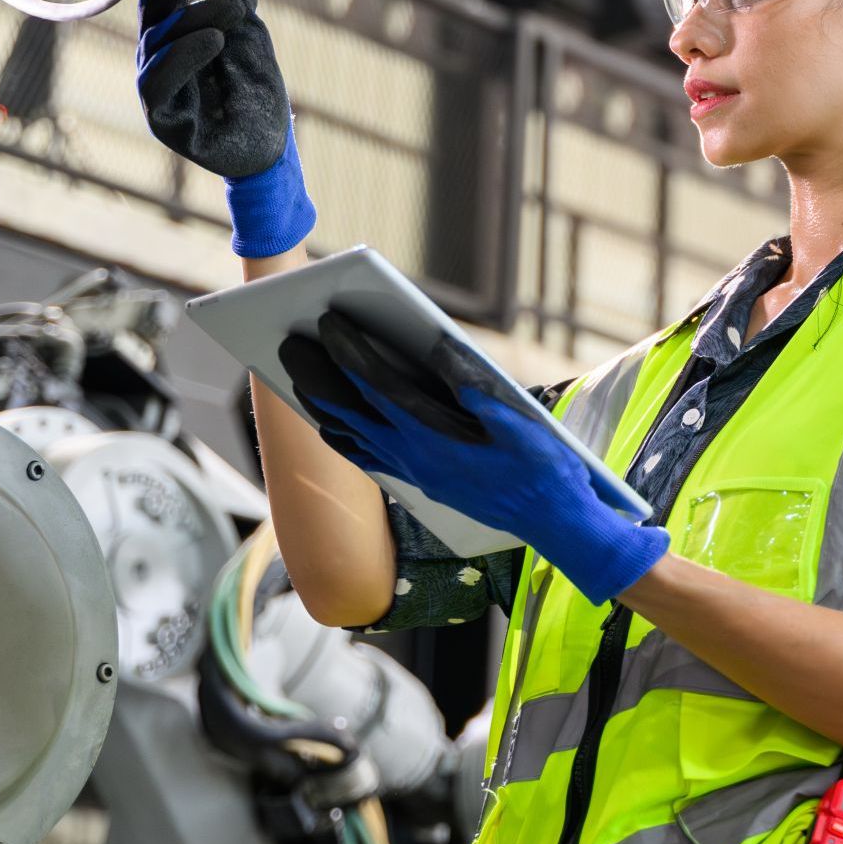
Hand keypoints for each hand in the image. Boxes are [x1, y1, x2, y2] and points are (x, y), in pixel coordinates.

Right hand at [136, 0, 314, 257]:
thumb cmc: (255, 92)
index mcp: (174, 38)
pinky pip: (158, 81)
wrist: (269, 148)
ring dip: (195, 20)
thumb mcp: (249, 34)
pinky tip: (213, 41)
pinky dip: (184, 56)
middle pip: (154, 13)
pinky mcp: (161, 118)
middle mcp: (158, 60)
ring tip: (233, 12)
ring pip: (157, 42)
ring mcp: (155, 89)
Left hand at [277, 311, 668, 602]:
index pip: (377, 387)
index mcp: (435, 438)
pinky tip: (331, 423)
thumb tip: (437, 348)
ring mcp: (413, 472)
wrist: (553, 522)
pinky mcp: (420, 481)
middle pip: (348, 411)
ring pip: (349, 437)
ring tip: (299, 376)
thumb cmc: (545, 469)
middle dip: (316, 375)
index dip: (349, 352)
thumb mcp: (521, 422)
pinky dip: (341, 436)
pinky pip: (366, 457)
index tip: (327, 321)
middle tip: (289, 343)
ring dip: (321, 405)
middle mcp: (413, 457)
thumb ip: (475, 387)